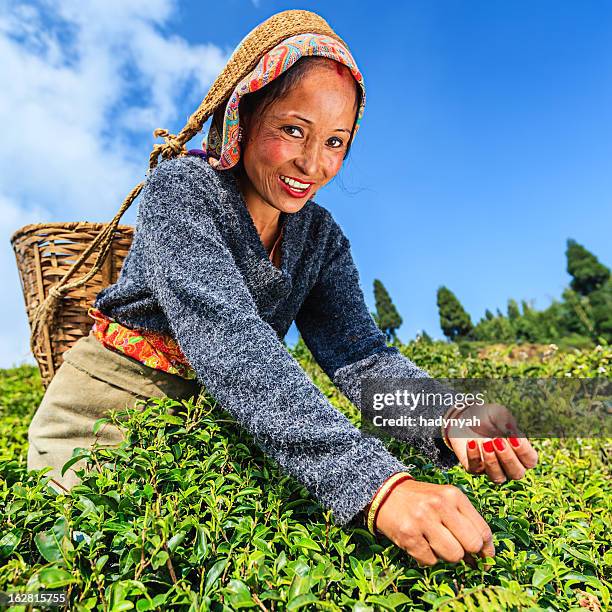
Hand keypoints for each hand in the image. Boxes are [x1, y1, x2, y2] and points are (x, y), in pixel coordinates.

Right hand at [374, 480, 494, 565]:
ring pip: (453, 556)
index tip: (483, 556)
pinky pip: (431, 561)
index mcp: (453, 495)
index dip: (486, 549)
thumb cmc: (421, 500)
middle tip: (457, 548)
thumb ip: (466, 522)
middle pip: (472, 545)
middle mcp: (440, 505)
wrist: (385, 492)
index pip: (483, 531)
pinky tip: (420, 543)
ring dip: (446, 555)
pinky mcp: (408, 535)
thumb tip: (483, 558)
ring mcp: (423, 520)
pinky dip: (427, 557)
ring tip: (435, 542)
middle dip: (467, 552)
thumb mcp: (445, 500)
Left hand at [447, 403, 538, 482]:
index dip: (524, 450)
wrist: (465, 419)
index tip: (513, 436)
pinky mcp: (474, 468)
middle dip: (508, 457)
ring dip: (492, 461)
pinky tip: (471, 441)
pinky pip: (475, 469)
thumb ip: (505, 420)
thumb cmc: (488, 417)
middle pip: (516, 473)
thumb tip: (509, 430)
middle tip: (497, 439)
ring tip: (485, 442)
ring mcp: (491, 469)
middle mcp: (509, 465)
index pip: (530, 460)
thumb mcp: (498, 414)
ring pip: (498, 478)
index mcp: (521, 453)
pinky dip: (474, 455)